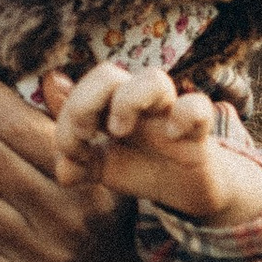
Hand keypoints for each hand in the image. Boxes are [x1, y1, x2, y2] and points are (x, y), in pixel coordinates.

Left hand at [50, 62, 261, 222]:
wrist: (189, 189)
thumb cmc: (144, 168)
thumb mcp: (103, 167)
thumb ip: (79, 163)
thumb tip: (62, 168)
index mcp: (110, 107)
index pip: (81, 91)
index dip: (68, 117)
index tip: (74, 153)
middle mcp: (138, 103)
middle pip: (108, 73)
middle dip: (86, 102)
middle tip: (89, 134)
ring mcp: (168, 113)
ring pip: (153, 79)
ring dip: (128, 101)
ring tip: (120, 131)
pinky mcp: (198, 130)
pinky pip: (198, 107)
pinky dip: (184, 116)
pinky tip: (173, 137)